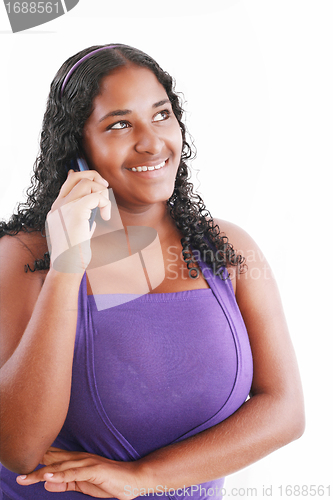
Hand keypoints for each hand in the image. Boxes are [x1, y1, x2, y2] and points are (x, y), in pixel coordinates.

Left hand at [16, 447, 141, 498]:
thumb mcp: (83, 485)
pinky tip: (49, 478)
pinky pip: (74, 473)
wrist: (132, 479)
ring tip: (25, 476)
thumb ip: (66, 483)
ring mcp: (86, 463)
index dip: (36, 460)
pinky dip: (60, 475)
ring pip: (60, 467)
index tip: (20, 464)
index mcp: (76, 460)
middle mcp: (79, 458)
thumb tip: (46, 483)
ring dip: (42, 472)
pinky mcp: (93, 470)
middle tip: (15, 468)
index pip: (52, 459)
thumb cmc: (108, 481)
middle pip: (52, 460)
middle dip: (34, 464)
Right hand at [46, 170, 110, 272]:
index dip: (85, 177)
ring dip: (102, 192)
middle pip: (76, 176)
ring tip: (105, 208)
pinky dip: (105, 203)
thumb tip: (94, 211)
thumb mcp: (78, 232)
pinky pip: (96, 196)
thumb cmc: (73, 254)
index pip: (69, 182)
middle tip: (106, 188)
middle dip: (94, 177)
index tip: (99, 184)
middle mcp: (58, 205)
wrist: (67, 266)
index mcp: (57, 209)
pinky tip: (105, 216)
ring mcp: (65, 207)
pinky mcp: (75, 212)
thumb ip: (83, 219)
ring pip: (87, 183)